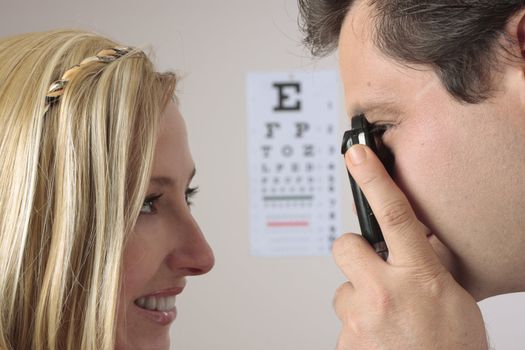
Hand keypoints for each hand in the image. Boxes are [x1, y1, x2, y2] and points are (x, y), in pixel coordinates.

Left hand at [334, 144, 487, 349]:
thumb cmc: (452, 347)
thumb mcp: (452, 296)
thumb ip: (428, 262)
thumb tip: (415, 237)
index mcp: (418, 275)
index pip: (394, 214)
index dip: (374, 179)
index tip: (357, 155)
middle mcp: (384, 292)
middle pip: (345, 246)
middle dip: (356, 253)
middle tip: (374, 271)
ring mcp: (360, 318)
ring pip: (344, 290)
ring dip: (360, 298)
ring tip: (386, 318)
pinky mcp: (345, 342)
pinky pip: (345, 320)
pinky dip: (360, 326)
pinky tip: (381, 337)